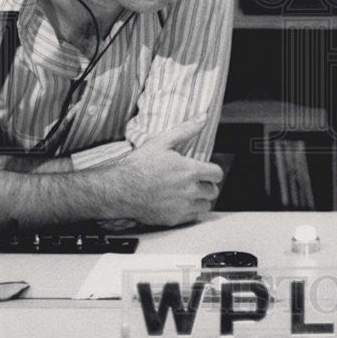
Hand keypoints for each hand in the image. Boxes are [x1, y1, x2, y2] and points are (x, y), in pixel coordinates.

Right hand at [108, 120, 222, 227]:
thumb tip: (202, 118)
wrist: (120, 189)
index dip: (213, 172)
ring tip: (190, 193)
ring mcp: (182, 206)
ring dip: (201, 199)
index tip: (208, 172)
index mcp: (189, 171)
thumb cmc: (138, 166)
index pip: (217, 174)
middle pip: (213, 191)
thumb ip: (185, 130)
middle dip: (207, 185)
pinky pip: (193, 217)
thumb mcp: (162, 142)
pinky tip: (180, 203)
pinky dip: (190, 211)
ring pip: (205, 205)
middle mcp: (189, 190)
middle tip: (197, 182)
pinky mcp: (173, 219)